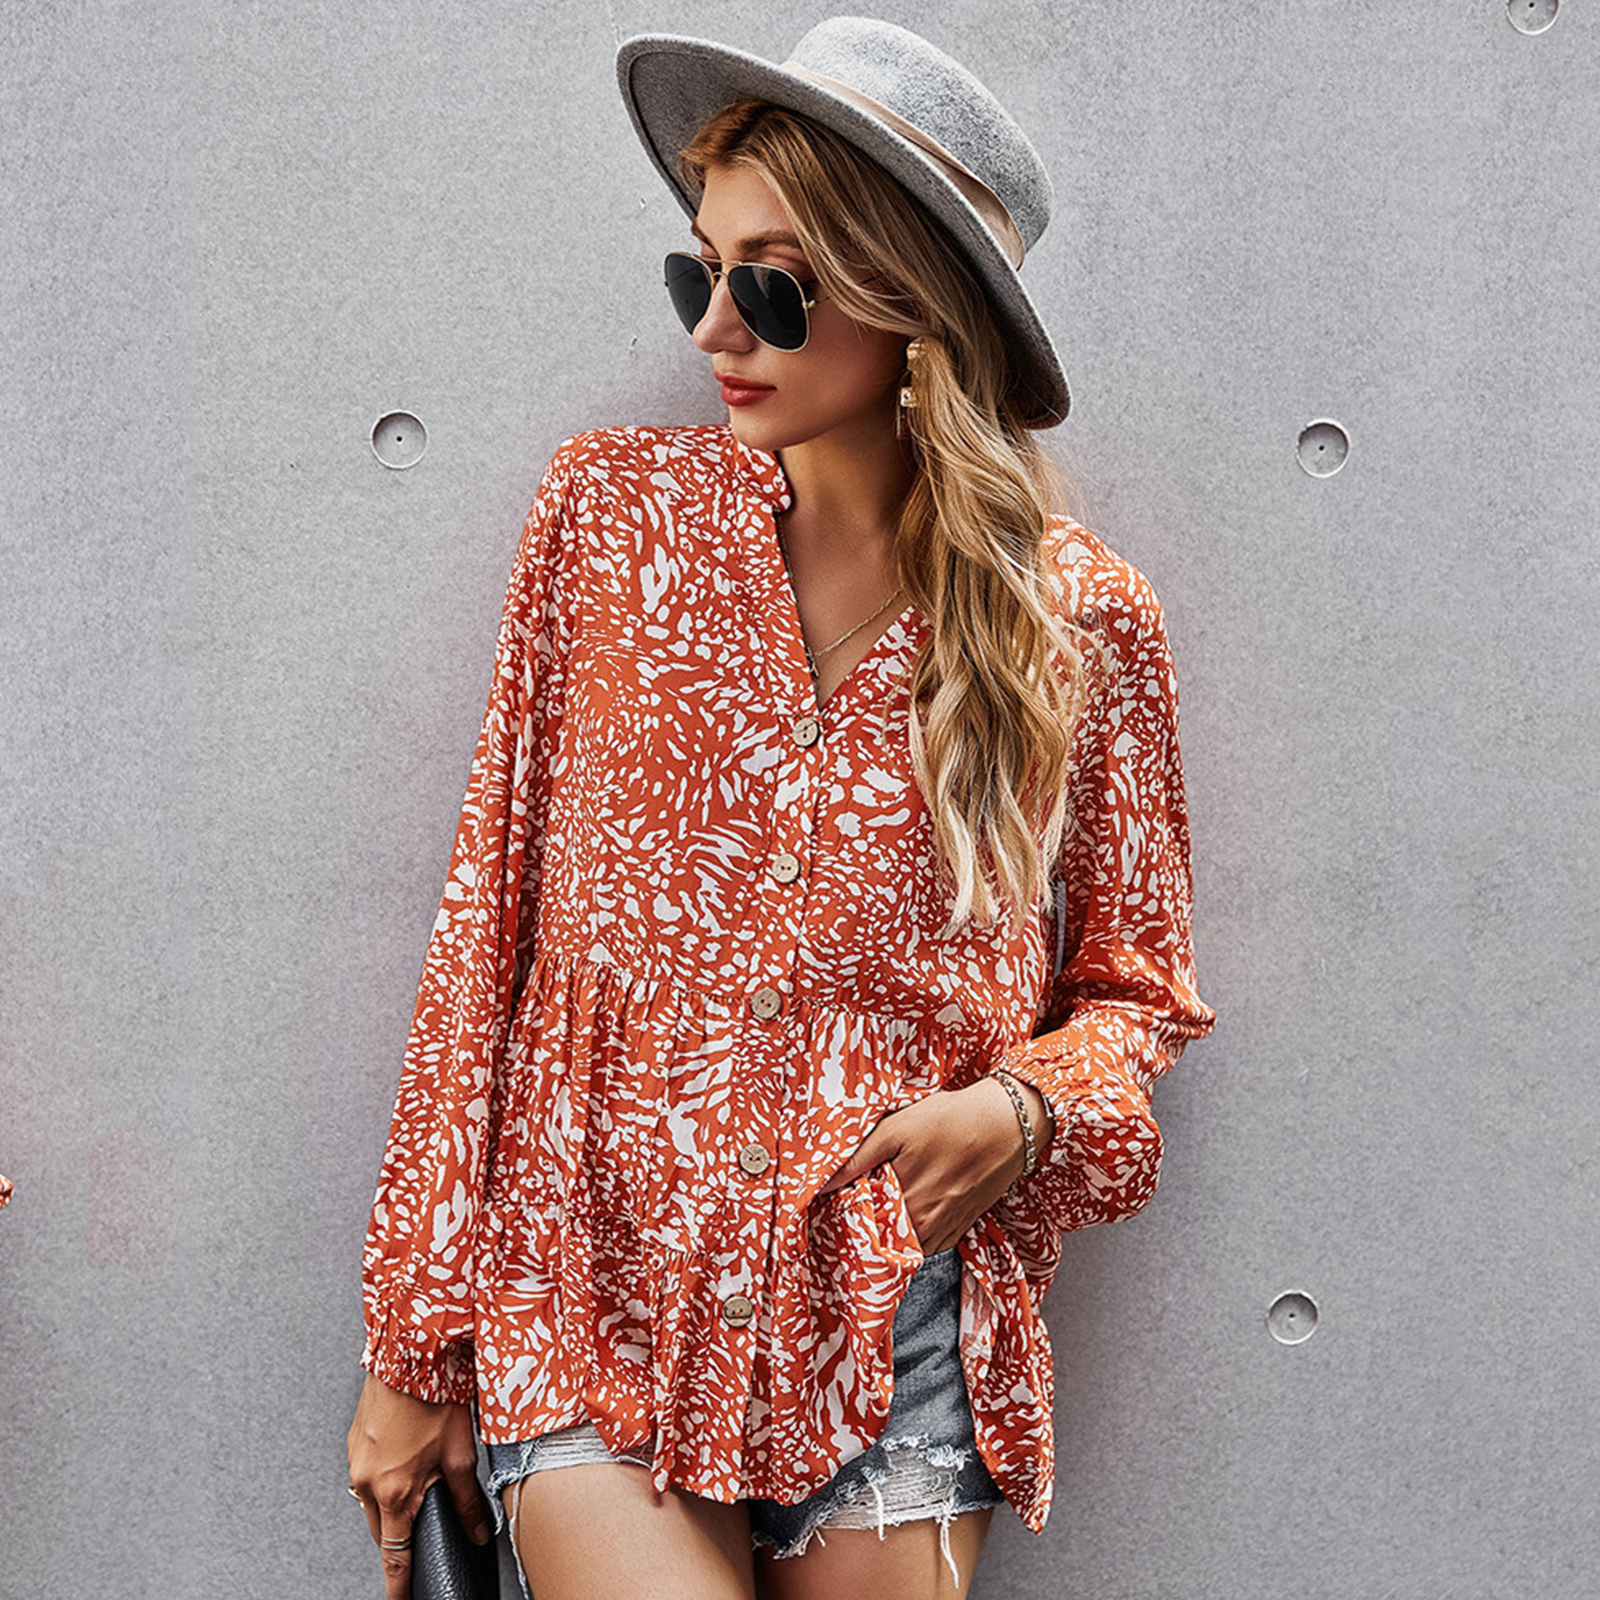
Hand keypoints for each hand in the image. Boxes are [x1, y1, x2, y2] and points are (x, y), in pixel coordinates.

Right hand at [346, 1373, 491, 1599]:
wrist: (410, 1354)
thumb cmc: (436, 1397)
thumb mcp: (461, 1453)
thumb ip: (467, 1500)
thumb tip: (477, 1531)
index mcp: (393, 1493)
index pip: (394, 1556)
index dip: (398, 1585)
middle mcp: (367, 1482)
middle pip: (381, 1528)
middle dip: (399, 1534)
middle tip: (421, 1526)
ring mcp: (356, 1461)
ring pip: (371, 1500)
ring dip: (390, 1501)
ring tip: (416, 1481)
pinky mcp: (354, 1441)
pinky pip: (366, 1473)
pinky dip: (383, 1475)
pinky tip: (404, 1456)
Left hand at [817, 1077, 1051, 1253]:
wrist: (1008, 1124)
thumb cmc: (950, 1120)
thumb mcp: (897, 1129)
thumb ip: (857, 1158)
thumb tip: (822, 1183)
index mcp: (904, 1204)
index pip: (859, 1224)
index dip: (843, 1211)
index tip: (834, 1198)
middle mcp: (923, 1228)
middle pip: (879, 1239)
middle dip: (863, 1223)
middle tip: (856, 1197)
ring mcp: (943, 1233)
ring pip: (902, 1247)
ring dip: (887, 1231)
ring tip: (882, 1202)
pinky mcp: (958, 1231)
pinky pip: (924, 1246)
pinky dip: (911, 1234)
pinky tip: (908, 1207)